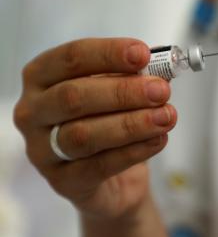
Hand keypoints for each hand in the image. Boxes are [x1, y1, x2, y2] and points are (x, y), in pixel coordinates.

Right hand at [13, 38, 176, 220]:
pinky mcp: (62, 182)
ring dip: (132, 123)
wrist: (113, 179)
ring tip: (166, 117)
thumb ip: (133, 77)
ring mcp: (42, 150)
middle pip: (73, 96)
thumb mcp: (119, 92)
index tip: (143, 54)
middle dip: (123, 92)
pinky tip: (158, 139)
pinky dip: (134, 151)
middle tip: (161, 91)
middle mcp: (33, 112)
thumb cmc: (110, 121)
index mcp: (42, 77)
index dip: (108, 54)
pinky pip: (99, 166)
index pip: (70, 58)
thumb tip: (160, 68)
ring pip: (84, 134)